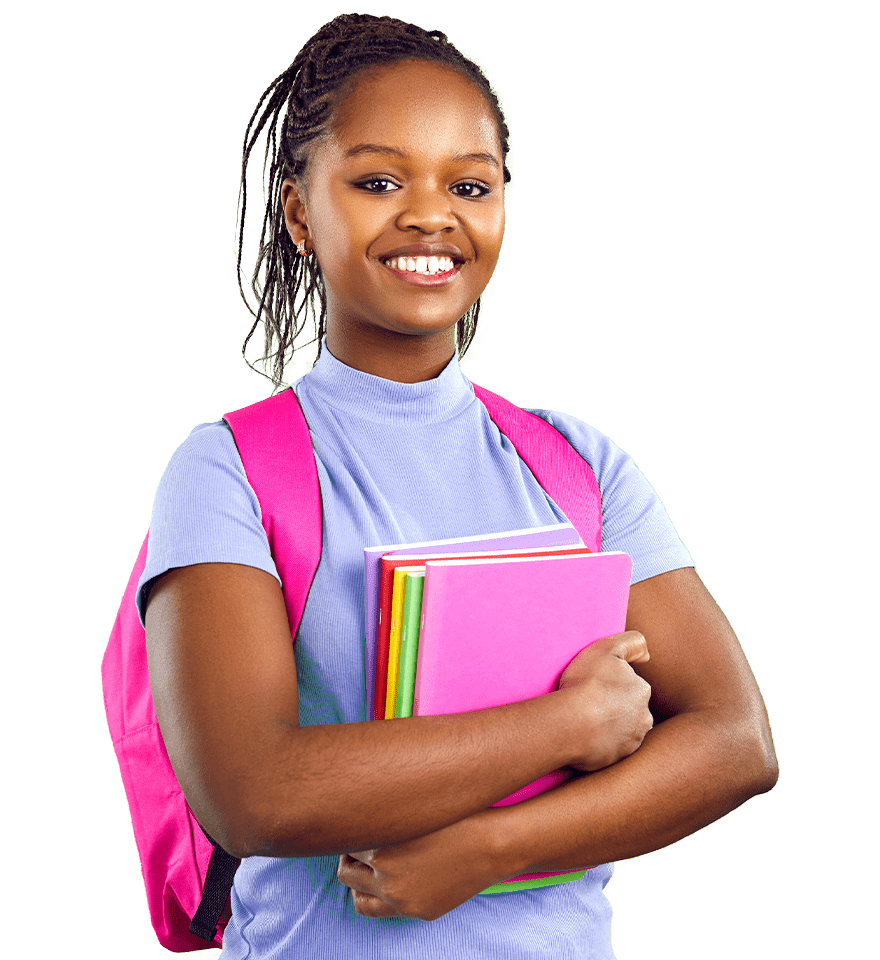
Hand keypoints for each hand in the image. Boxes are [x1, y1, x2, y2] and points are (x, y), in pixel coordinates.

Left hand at [337, 810, 504, 920]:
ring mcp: (403, 900)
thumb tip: (353, 813)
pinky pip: (386, 908)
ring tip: (369, 866)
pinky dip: (384, 894)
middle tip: (361, 844)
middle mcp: (387, 877)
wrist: (492, 844)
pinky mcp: (419, 912)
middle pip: (346, 872)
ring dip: (359, 882)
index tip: (356, 824)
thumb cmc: (455, 817)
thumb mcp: (413, 809)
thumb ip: (382, 817)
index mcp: (382, 847)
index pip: (345, 842)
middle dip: (350, 857)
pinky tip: (395, 876)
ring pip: (358, 899)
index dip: (349, 831)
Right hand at [557, 631, 652, 771]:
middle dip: (615, 708)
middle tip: (589, 704)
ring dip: (609, 727)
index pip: (630, 686)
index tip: (596, 685)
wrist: (573, 724)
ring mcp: (630, 742)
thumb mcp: (608, 649)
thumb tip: (647, 655)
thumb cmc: (587, 684)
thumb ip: (633, 643)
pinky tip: (583, 737)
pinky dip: (599, 745)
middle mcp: (643, 718)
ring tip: (584, 722)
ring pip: (621, 731)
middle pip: (629, 710)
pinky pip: (609, 750)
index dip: (613, 684)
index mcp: (641, 692)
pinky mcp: (616, 760)